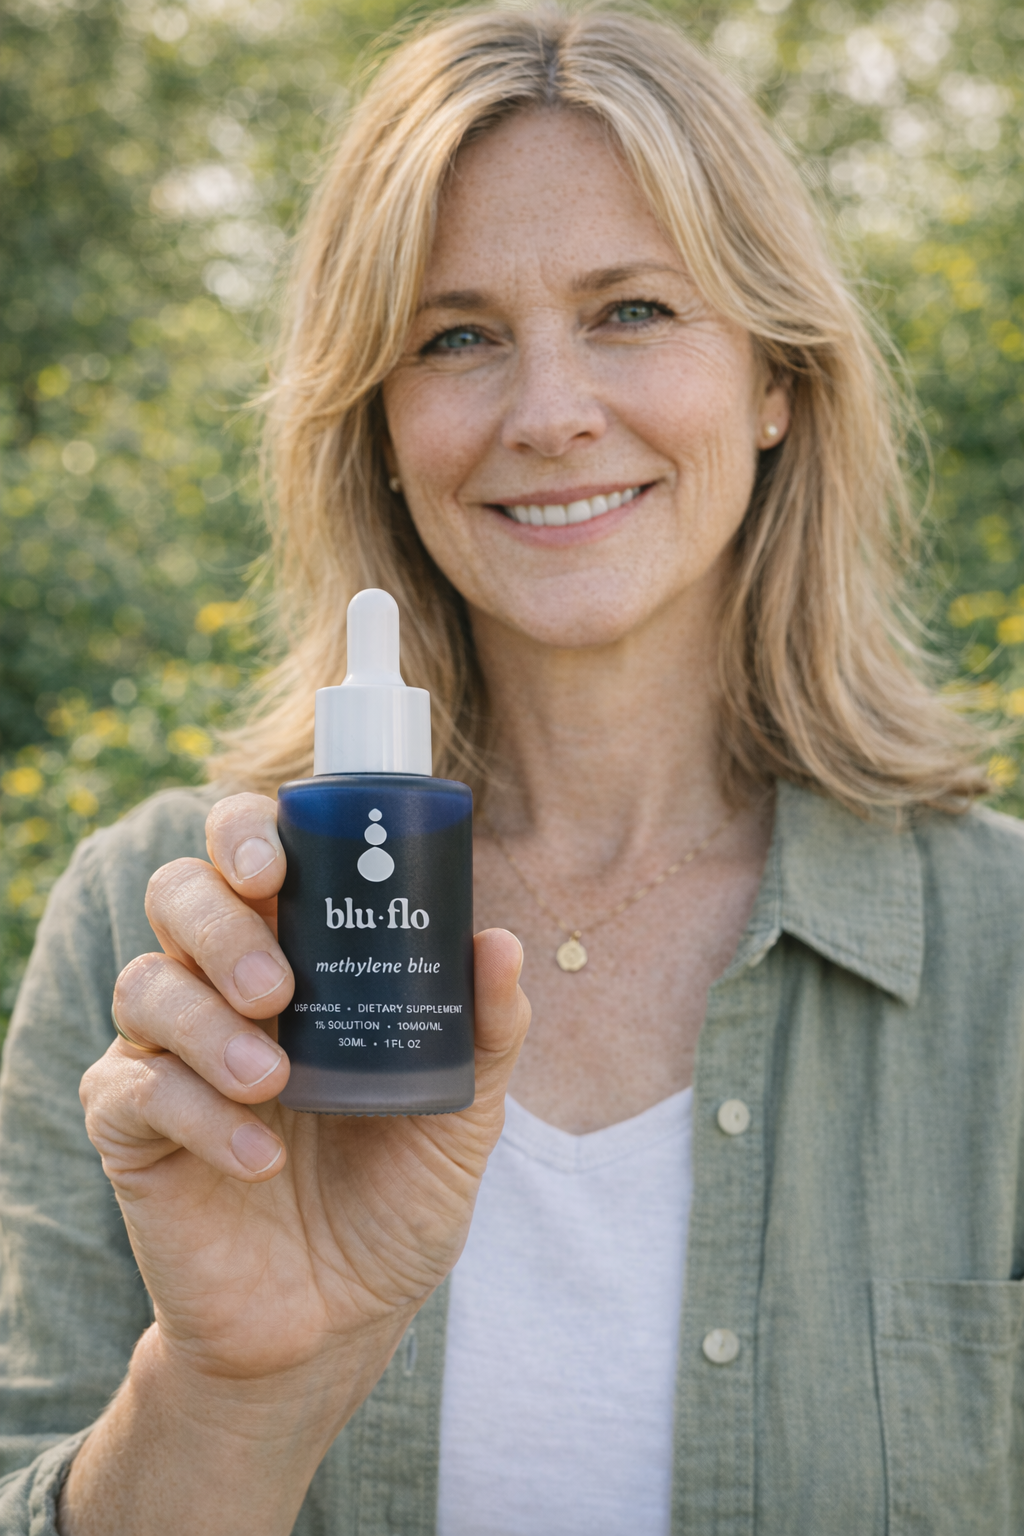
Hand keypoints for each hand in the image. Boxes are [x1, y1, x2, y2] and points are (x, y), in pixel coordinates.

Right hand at [81, 791, 529, 1397]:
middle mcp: (223, 989)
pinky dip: (198, 1115)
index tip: (278, 862)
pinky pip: (135, 1089)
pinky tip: (259, 1158)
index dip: (247, 834)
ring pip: (146, 984)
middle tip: (278, 984)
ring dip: (208, 1024)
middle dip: (221, 924)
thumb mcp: (462, 1117)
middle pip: (180, 897)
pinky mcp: (131, 1129)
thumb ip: (485, 1032)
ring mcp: (169, 1054)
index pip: (250, 859)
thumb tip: (499, 942)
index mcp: (298, 960)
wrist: (340, 1320)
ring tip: (275, 1080)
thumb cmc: (396, 1196)